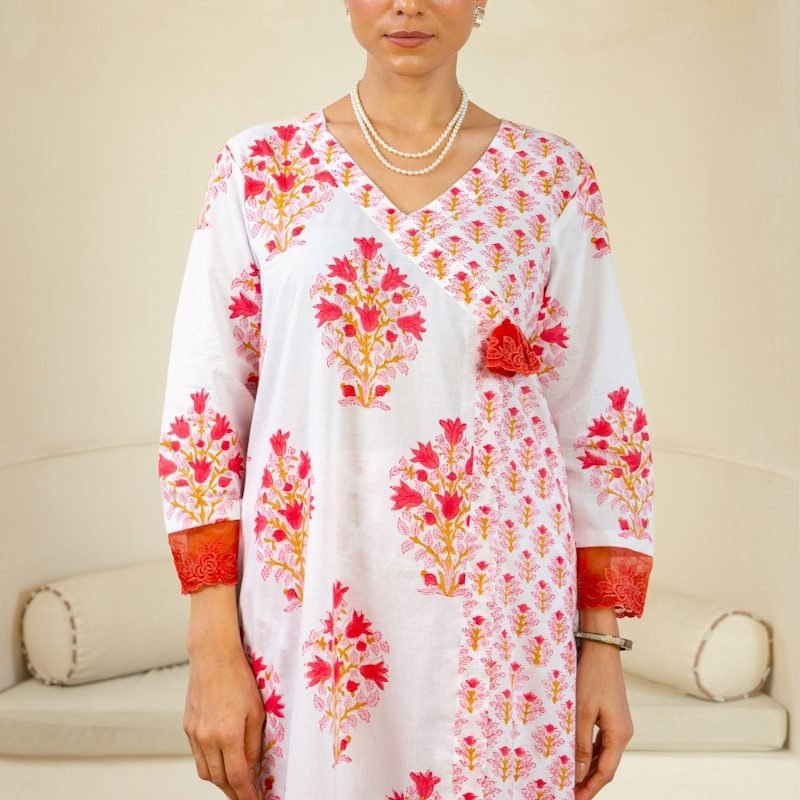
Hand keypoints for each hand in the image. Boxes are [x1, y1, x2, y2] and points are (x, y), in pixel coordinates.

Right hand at [184, 634, 265, 799]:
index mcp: (227, 735)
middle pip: (219, 779)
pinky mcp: (187, 726)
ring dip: (220, 781)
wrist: (212, 656)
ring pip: (205, 771)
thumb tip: (252, 765)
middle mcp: (207, 738)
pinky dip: (209, 764)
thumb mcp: (257, 710)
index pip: (237, 777)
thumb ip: (254, 742)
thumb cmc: (238, 678)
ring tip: (234, 782)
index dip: (247, 794)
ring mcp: (194, 733)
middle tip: (247, 795)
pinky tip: (220, 760)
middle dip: (233, 792)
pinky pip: (197, 755)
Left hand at [574, 641, 633, 799]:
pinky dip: (590, 751)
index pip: (606, 772)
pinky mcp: (612, 715)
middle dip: (589, 781)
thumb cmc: (592, 677)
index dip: (590, 788)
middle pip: (606, 766)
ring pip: (603, 754)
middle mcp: (623, 732)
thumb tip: (579, 773)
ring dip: (588, 767)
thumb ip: (580, 743)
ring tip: (570, 777)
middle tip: (569, 791)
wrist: (602, 649)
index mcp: (619, 735)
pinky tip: (577, 755)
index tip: (575, 798)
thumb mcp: (582, 712)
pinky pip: (601, 740)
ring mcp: (619, 724)